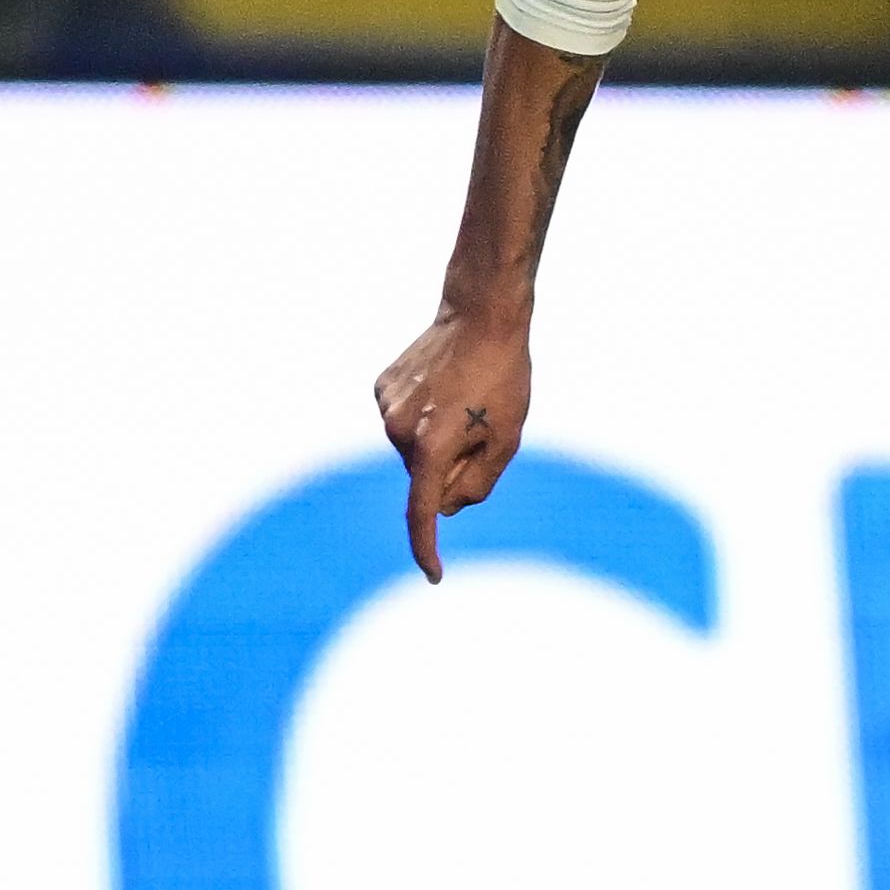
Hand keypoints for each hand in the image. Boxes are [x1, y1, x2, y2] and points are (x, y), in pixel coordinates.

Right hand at [373, 306, 532, 578]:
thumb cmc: (503, 378)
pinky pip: (407, 422)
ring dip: (440, 439)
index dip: (426, 548)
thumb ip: (477, 484)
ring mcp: (385, 407)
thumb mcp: (507, 439)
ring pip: (415, 450)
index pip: (422, 512)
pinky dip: (427, 417)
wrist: (480, 315)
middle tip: (484, 427)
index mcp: (430, 446)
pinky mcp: (382, 388)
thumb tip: (446, 506)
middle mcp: (398, 431)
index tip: (434, 574)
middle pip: (426, 477)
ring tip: (466, 399)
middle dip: (452, 469)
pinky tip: (446, 387)